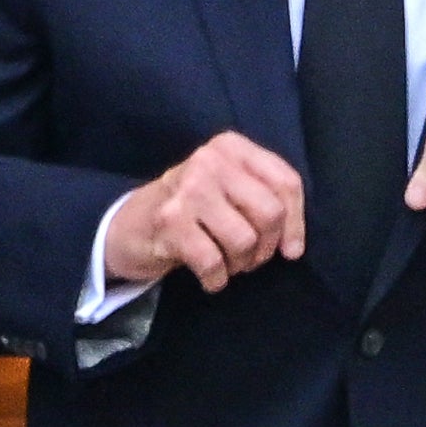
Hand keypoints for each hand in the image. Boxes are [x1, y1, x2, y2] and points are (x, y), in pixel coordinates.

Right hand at [105, 131, 305, 290]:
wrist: (129, 225)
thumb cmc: (191, 209)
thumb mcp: (228, 189)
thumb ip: (265, 199)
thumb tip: (293, 246)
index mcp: (230, 147)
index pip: (286, 183)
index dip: (296, 223)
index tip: (289, 249)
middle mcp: (209, 160)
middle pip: (270, 212)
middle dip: (266, 247)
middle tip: (249, 257)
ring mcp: (188, 189)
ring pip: (245, 239)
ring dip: (240, 264)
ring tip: (227, 264)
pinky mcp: (170, 221)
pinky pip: (213, 261)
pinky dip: (216, 279)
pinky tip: (209, 277)